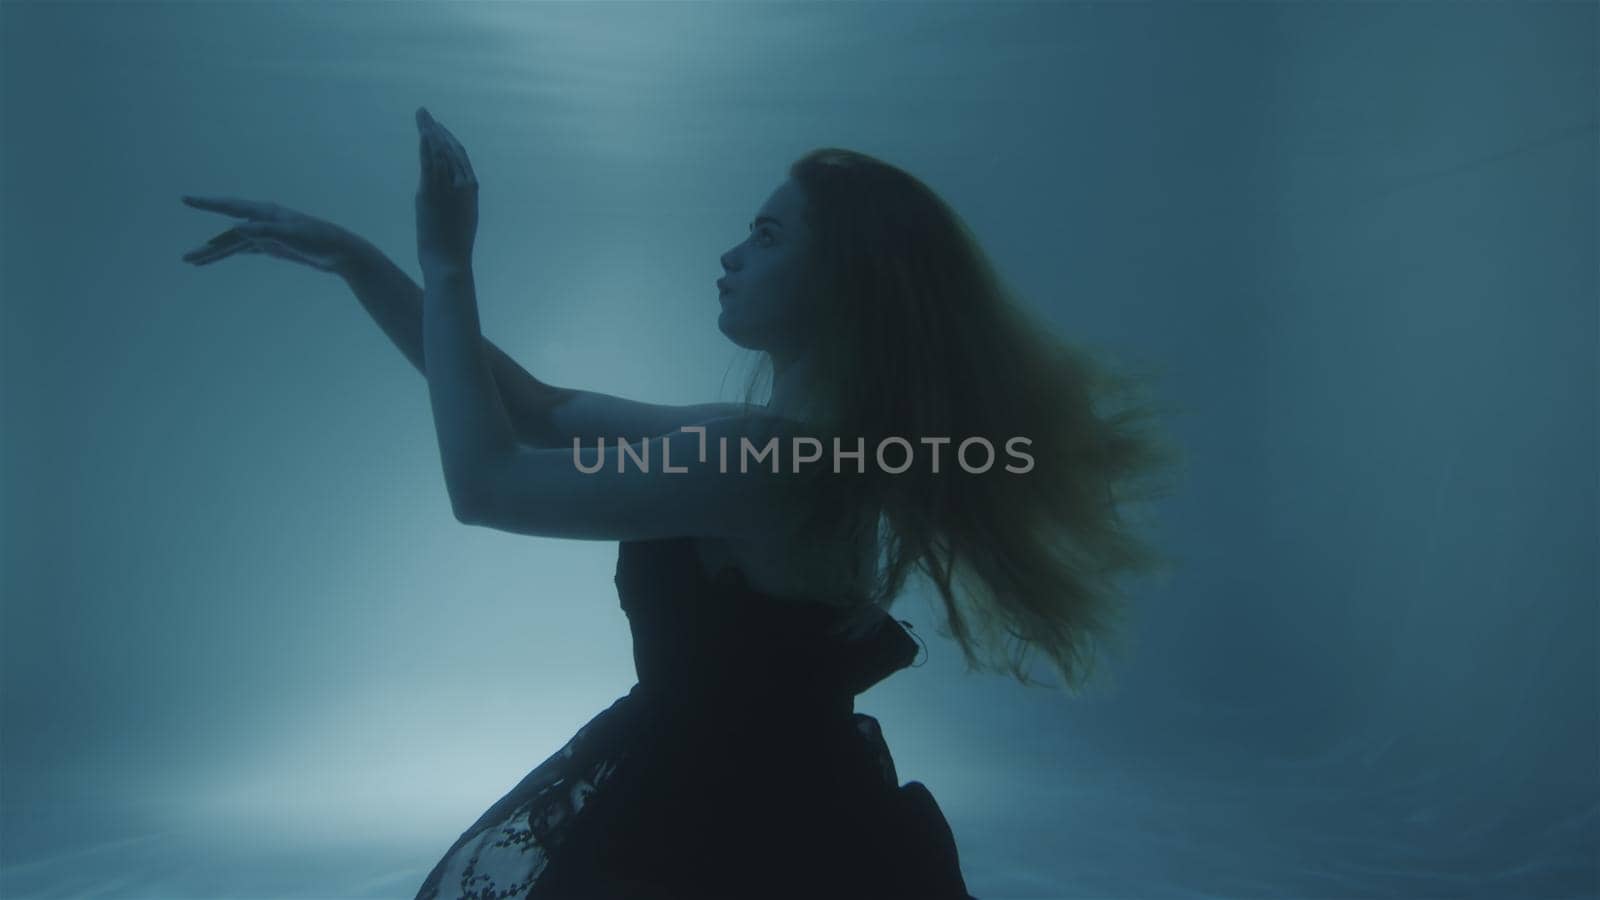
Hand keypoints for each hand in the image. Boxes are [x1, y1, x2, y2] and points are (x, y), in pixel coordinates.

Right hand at [180, 197, 371, 277]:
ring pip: (234, 244)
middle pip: (228, 234)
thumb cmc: (320, 240)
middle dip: (208, 246)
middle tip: (186, 258)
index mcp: (266, 213)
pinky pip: (244, 249)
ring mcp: (266, 234)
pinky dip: (229, 254)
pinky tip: (215, 258)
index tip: (186, 199)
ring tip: (193, 262)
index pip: (230, 207)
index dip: (207, 204)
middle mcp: (263, 221)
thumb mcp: (293, 235)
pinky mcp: (272, 246)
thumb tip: (235, 229)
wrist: (341, 252)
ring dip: (214, 253)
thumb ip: (265, 231)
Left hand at [414, 106, 477, 273]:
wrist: (449, 261)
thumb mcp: (459, 219)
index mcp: (471, 189)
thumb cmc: (453, 247)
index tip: (437, 128)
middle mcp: (462, 185)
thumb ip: (452, 201)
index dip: (448, 139)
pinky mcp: (431, 193)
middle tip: (424, 114)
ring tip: (420, 116)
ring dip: (429, 131)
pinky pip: (429, 163)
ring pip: (439, 152)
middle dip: (436, 129)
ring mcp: (447, 188)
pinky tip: (422, 132)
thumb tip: (438, 193)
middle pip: (449, 148)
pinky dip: (426, 145)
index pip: (460, 156)